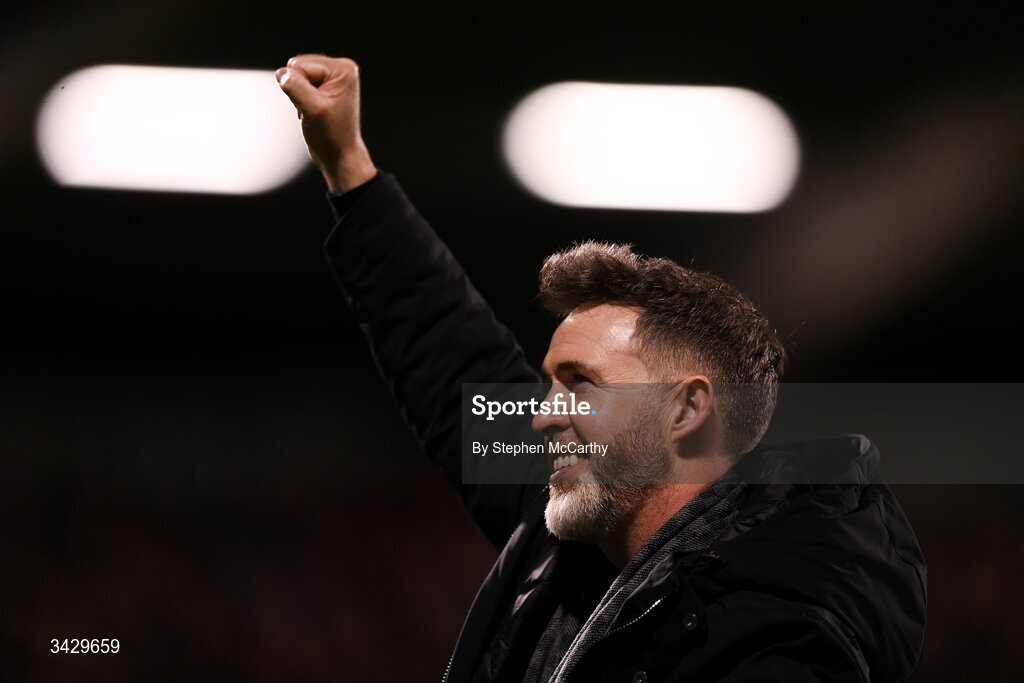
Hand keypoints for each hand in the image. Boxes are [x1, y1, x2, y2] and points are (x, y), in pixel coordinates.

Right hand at [276, 55, 376, 192]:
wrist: (339, 155)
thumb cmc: (332, 136)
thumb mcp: (312, 109)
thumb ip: (295, 87)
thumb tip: (281, 72)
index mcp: (343, 69)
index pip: (300, 65)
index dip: (299, 88)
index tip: (315, 106)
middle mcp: (340, 69)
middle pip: (297, 66)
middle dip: (298, 89)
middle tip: (313, 109)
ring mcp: (332, 77)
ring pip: (295, 75)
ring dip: (299, 95)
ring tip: (314, 111)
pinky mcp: (324, 86)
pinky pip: (298, 84)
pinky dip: (300, 98)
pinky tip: (313, 111)